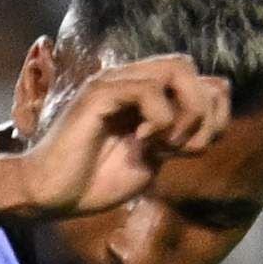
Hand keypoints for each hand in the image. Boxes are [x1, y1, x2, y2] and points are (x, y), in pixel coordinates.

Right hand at [8, 55, 230, 223]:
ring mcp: (114, 82)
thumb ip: (178, 136)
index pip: (200, 78)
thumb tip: (210, 122)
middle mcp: (130, 79)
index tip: (192, 149)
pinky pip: (150, 90)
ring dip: (186, 112)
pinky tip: (142, 142)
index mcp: (144, 92)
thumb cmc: (94, 182)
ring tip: (165, 144)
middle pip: (191, 66)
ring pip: (178, 68)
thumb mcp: (151, 159)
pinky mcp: (99, 94)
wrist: (50, 197)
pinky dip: (160, 120)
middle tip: (183, 147)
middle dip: (203, 110)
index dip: (212, 112)